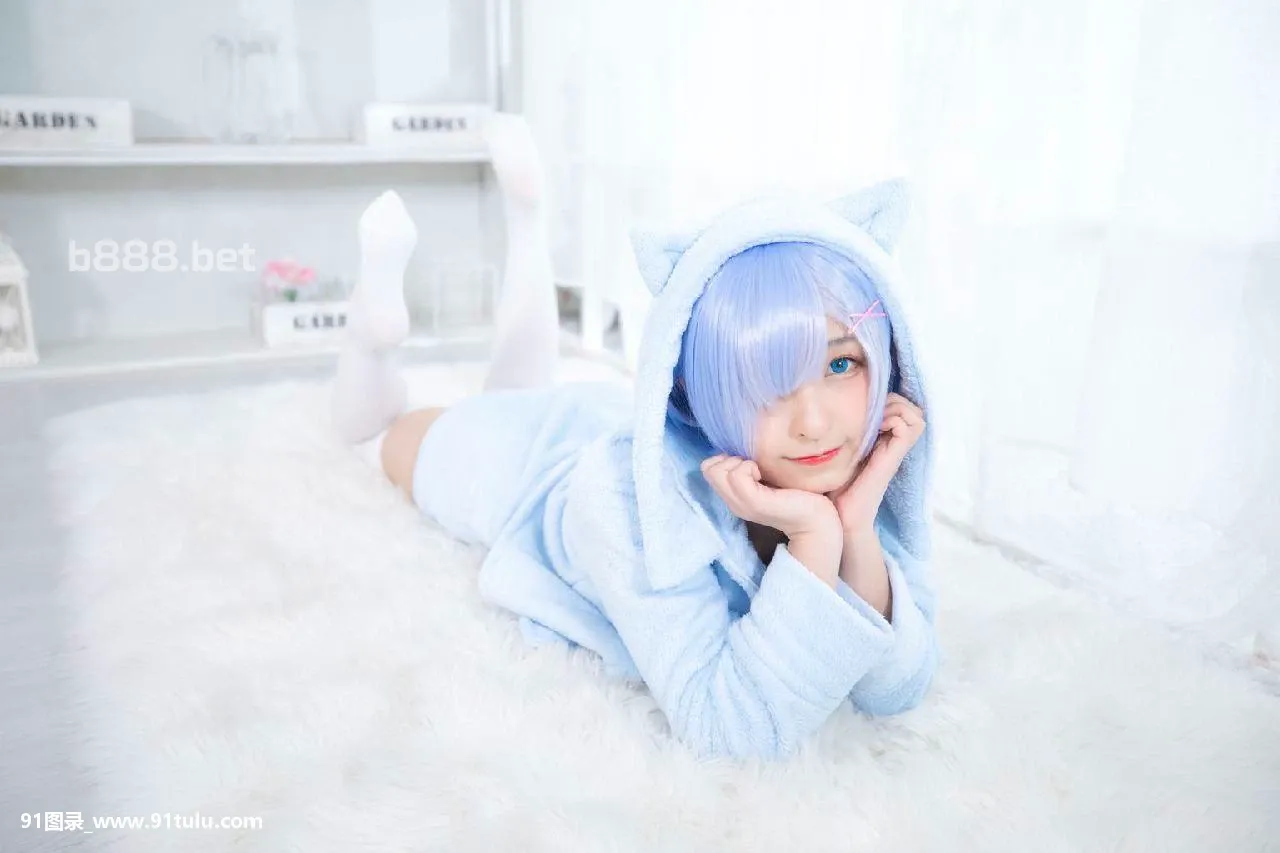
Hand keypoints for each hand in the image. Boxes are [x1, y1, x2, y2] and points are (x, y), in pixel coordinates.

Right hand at [700, 454, 839, 539]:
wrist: (818, 520)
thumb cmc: (798, 494)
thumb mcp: (769, 477)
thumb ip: (753, 467)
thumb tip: (744, 445)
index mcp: (735, 495)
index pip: (708, 468)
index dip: (726, 458)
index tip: (750, 463)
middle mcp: (733, 502)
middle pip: (708, 468)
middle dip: (730, 458)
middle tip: (755, 466)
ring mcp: (741, 503)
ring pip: (718, 470)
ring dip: (740, 462)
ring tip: (760, 471)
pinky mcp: (754, 502)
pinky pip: (736, 475)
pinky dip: (748, 467)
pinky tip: (764, 474)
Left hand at [828, 393, 924, 532]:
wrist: (842, 515)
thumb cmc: (837, 486)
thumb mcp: (840, 452)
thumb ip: (842, 434)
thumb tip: (827, 412)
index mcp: (883, 440)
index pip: (902, 407)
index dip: (888, 399)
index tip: (865, 403)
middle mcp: (893, 444)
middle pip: (913, 408)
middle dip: (894, 400)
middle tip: (871, 409)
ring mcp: (896, 451)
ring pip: (916, 415)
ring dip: (896, 409)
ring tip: (875, 418)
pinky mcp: (893, 458)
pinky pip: (907, 427)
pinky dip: (893, 420)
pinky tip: (874, 428)